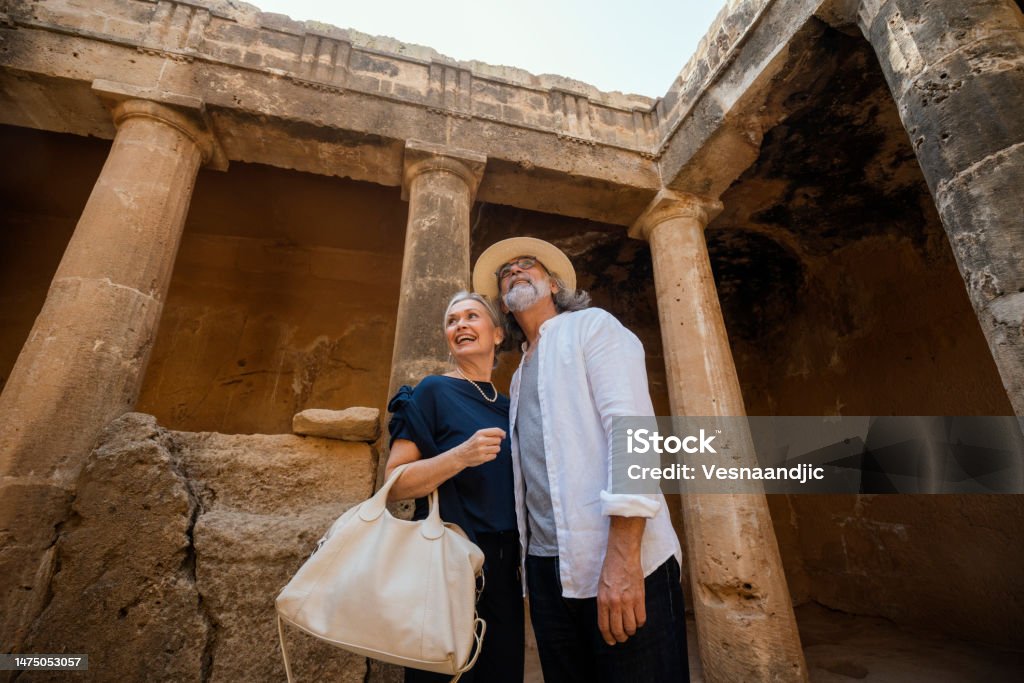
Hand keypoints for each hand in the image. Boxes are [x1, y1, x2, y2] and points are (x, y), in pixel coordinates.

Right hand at [452, 427, 505, 467]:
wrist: (461, 455)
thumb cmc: (471, 445)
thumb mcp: (478, 435)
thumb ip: (490, 433)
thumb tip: (503, 434)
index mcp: (480, 433)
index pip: (496, 430)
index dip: (502, 433)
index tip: (503, 436)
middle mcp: (480, 441)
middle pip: (498, 440)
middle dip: (497, 442)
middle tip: (491, 444)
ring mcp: (481, 450)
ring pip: (497, 448)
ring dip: (495, 450)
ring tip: (488, 450)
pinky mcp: (482, 458)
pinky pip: (494, 456)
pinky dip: (492, 456)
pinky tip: (486, 454)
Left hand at [597, 518, 645, 644]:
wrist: (622, 555)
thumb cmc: (610, 569)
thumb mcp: (601, 587)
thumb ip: (604, 604)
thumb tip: (609, 620)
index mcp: (602, 601)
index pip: (604, 626)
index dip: (608, 637)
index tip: (611, 641)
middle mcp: (614, 603)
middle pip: (618, 630)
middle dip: (620, 637)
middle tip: (622, 637)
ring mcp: (627, 601)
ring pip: (631, 627)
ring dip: (631, 631)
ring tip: (631, 629)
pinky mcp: (639, 597)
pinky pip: (641, 618)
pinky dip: (640, 623)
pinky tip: (638, 620)